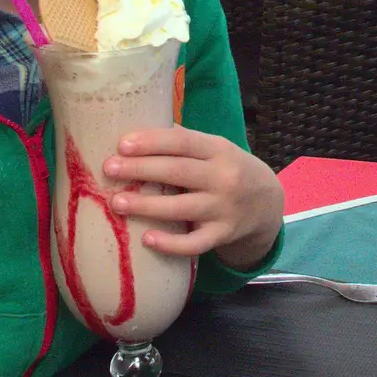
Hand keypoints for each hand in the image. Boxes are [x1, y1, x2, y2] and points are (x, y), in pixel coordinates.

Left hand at [104, 128, 282, 267]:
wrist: (267, 203)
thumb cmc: (229, 169)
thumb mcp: (216, 149)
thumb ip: (185, 143)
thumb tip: (138, 132)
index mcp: (220, 150)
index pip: (183, 142)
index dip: (152, 142)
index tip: (122, 144)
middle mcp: (224, 177)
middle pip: (178, 172)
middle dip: (140, 169)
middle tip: (109, 168)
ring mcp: (224, 208)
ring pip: (181, 208)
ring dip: (146, 206)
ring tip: (116, 202)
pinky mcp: (222, 235)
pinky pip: (194, 244)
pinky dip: (170, 244)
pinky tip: (146, 239)